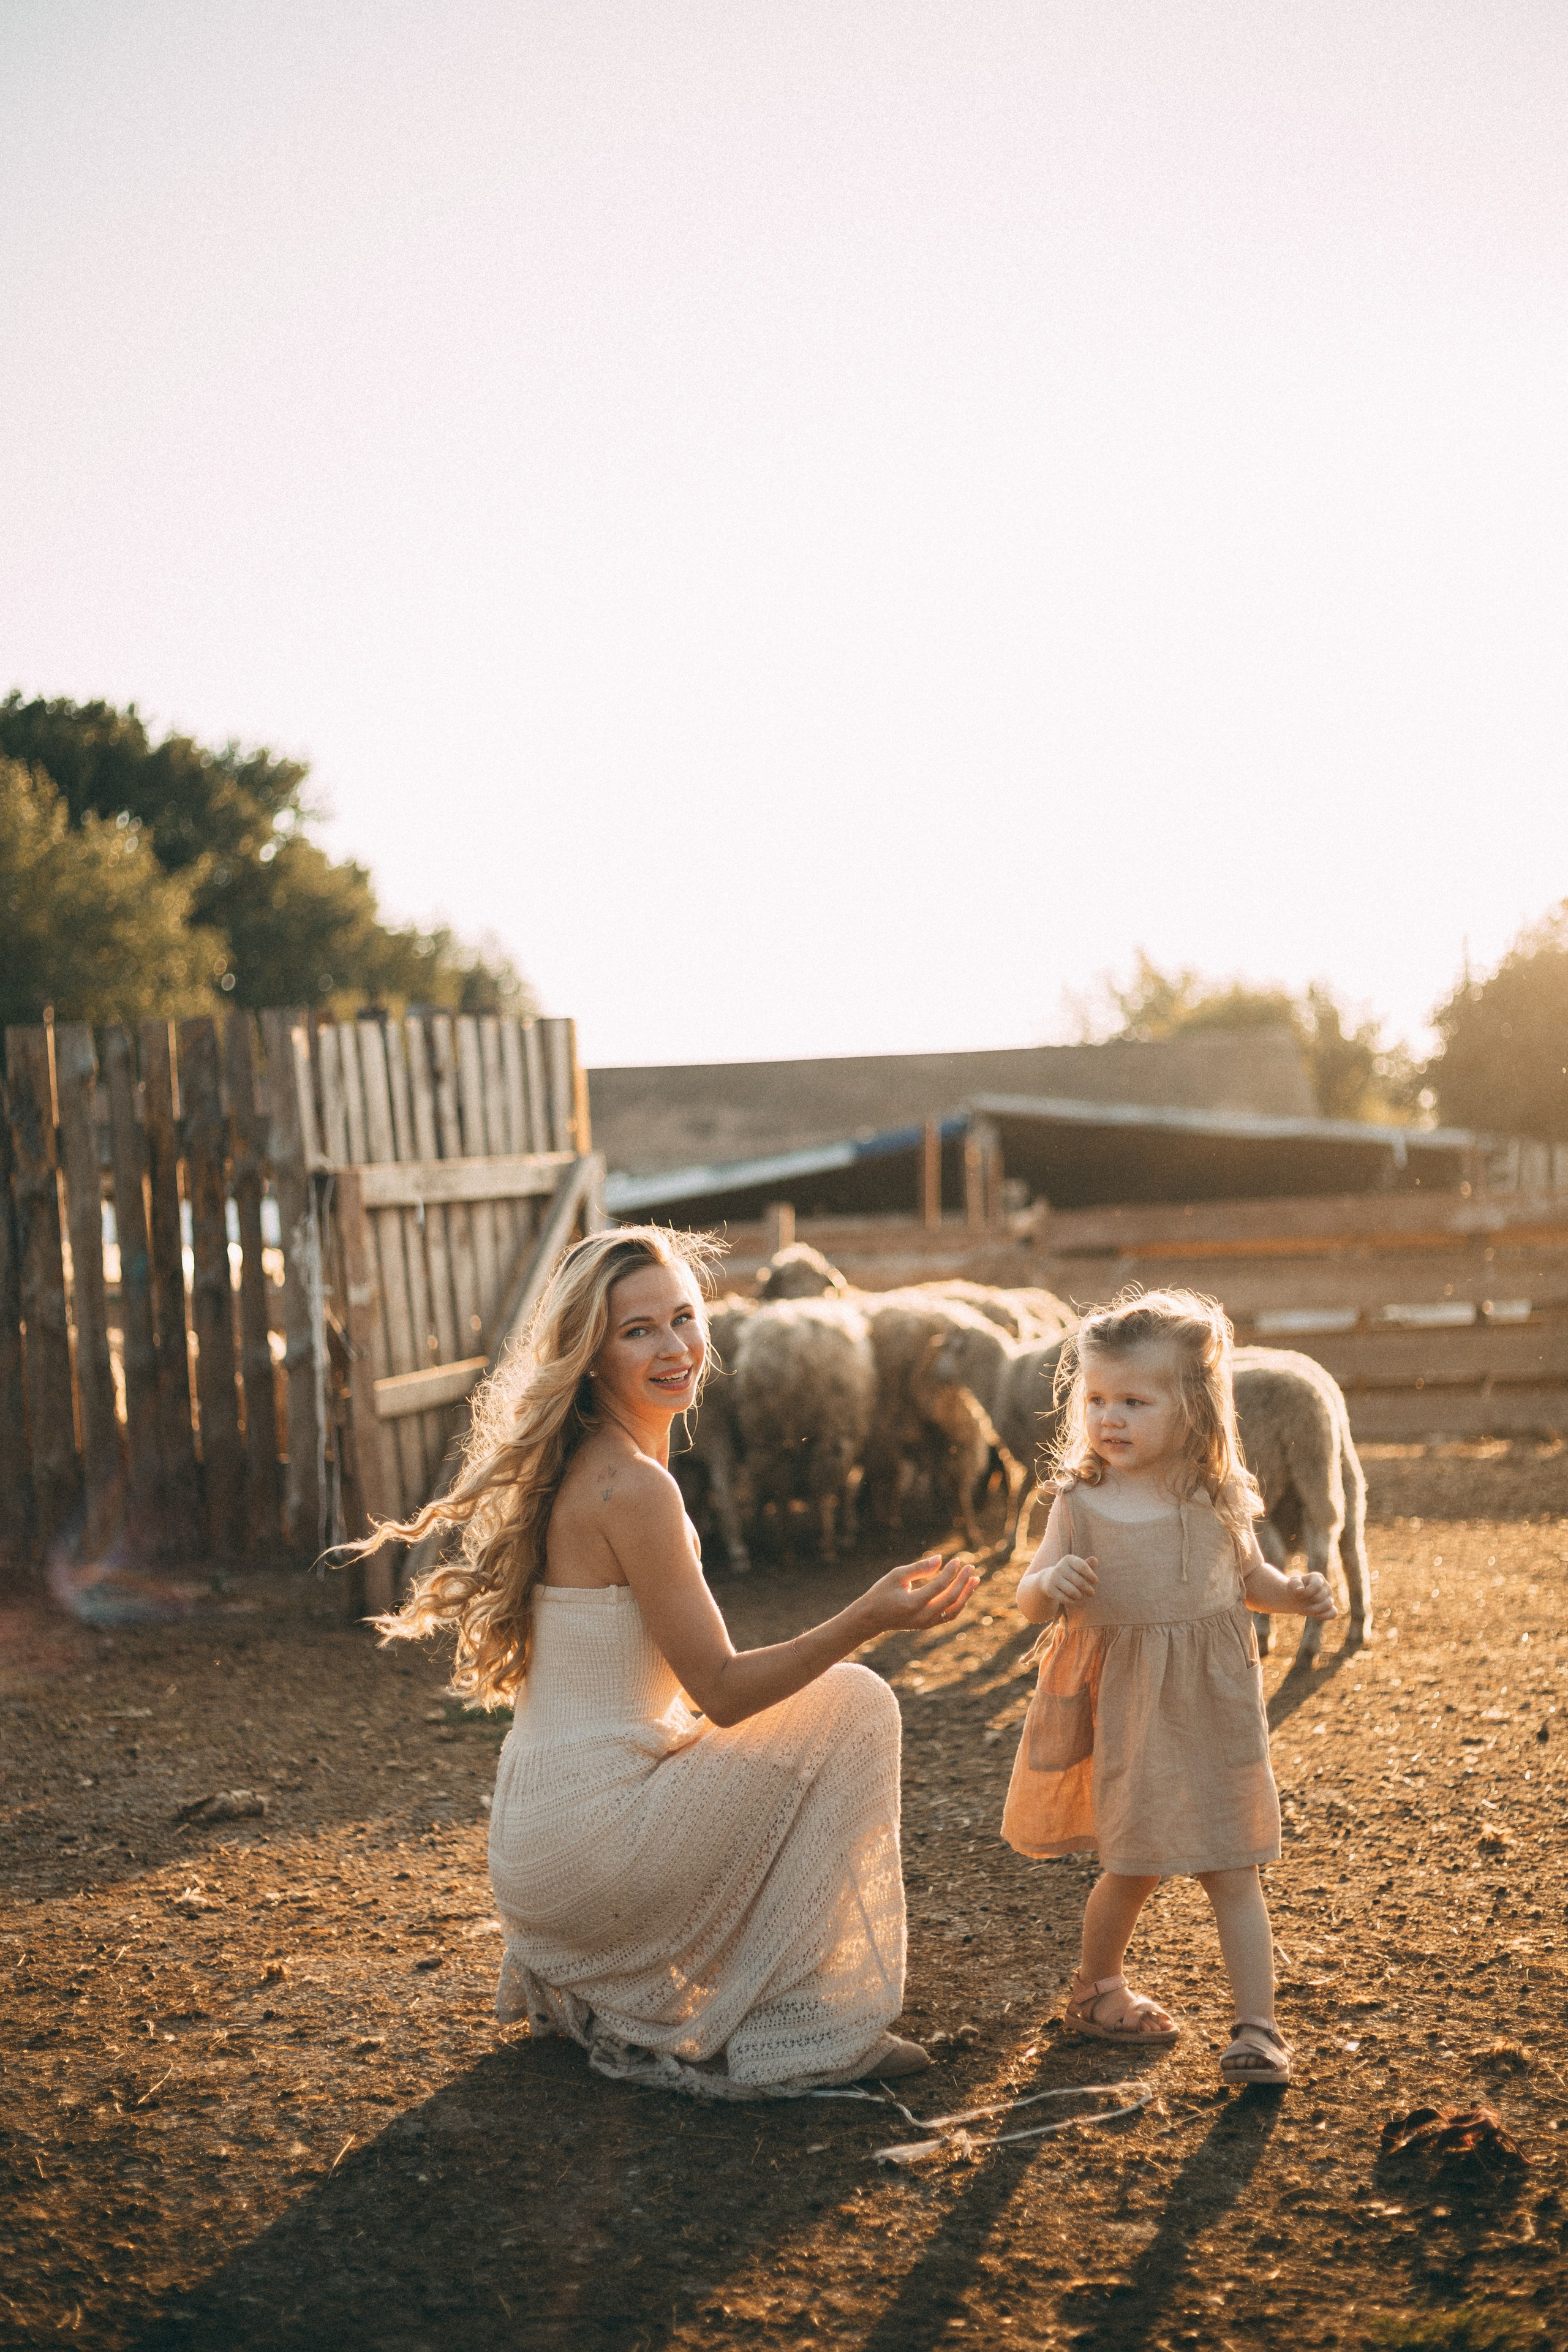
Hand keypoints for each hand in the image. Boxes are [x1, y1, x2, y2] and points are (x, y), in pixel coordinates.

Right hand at [856, 1552, 977, 1636]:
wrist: (872, 1618)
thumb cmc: (882, 1592)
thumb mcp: (896, 1575)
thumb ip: (919, 1568)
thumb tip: (940, 1559)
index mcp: (912, 1603)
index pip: (939, 1587)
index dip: (950, 1572)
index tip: (957, 1560)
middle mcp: (921, 1616)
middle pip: (950, 1599)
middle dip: (963, 1581)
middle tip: (971, 1566)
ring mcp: (926, 1623)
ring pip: (953, 1610)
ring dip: (966, 1594)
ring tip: (975, 1579)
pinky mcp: (928, 1625)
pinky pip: (949, 1615)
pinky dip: (959, 1603)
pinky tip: (964, 1590)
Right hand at [1045, 1551, 1098, 1609]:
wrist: (1049, 1579)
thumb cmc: (1070, 1573)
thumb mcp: (1078, 1567)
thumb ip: (1088, 1564)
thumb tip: (1095, 1560)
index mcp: (1068, 1559)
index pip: (1082, 1566)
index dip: (1091, 1575)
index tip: (1096, 1581)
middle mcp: (1059, 1567)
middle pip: (1079, 1581)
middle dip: (1088, 1589)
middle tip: (1092, 1593)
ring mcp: (1054, 1579)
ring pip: (1072, 1591)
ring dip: (1080, 1596)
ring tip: (1082, 1596)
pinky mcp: (1050, 1590)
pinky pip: (1065, 1599)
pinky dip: (1072, 1601)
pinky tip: (1074, 1599)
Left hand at [1287, 1570, 1336, 1620]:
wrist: (1296, 1597)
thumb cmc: (1296, 1588)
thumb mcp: (1292, 1583)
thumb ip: (1295, 1583)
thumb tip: (1300, 1590)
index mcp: (1318, 1578)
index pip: (1317, 1586)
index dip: (1307, 1592)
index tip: (1298, 1593)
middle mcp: (1326, 1587)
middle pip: (1320, 1597)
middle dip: (1308, 1602)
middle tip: (1299, 1604)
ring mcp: (1330, 1597)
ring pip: (1327, 1605)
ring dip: (1314, 1610)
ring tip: (1305, 1610)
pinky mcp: (1331, 1607)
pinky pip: (1334, 1613)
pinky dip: (1326, 1615)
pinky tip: (1317, 1616)